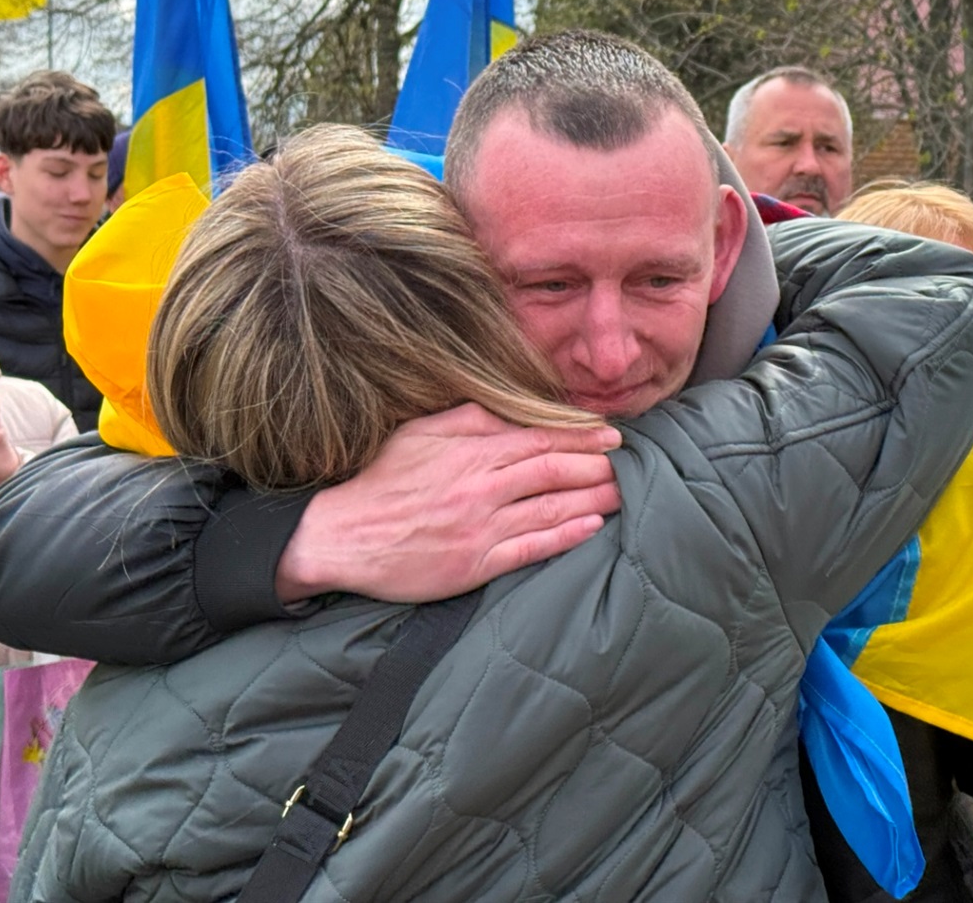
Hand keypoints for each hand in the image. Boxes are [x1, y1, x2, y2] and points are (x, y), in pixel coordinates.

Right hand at [277, 403, 622, 602]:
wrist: (343, 536)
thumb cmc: (382, 480)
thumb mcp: (422, 433)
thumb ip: (472, 418)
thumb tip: (517, 407)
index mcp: (470, 451)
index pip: (541, 438)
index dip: (582, 435)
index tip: (612, 435)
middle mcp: (481, 487)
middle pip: (555, 471)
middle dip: (598, 466)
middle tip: (629, 464)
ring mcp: (481, 527)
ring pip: (552, 508)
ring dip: (594, 498)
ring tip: (624, 493)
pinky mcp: (475, 565)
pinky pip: (532, 549)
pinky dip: (566, 537)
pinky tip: (591, 527)